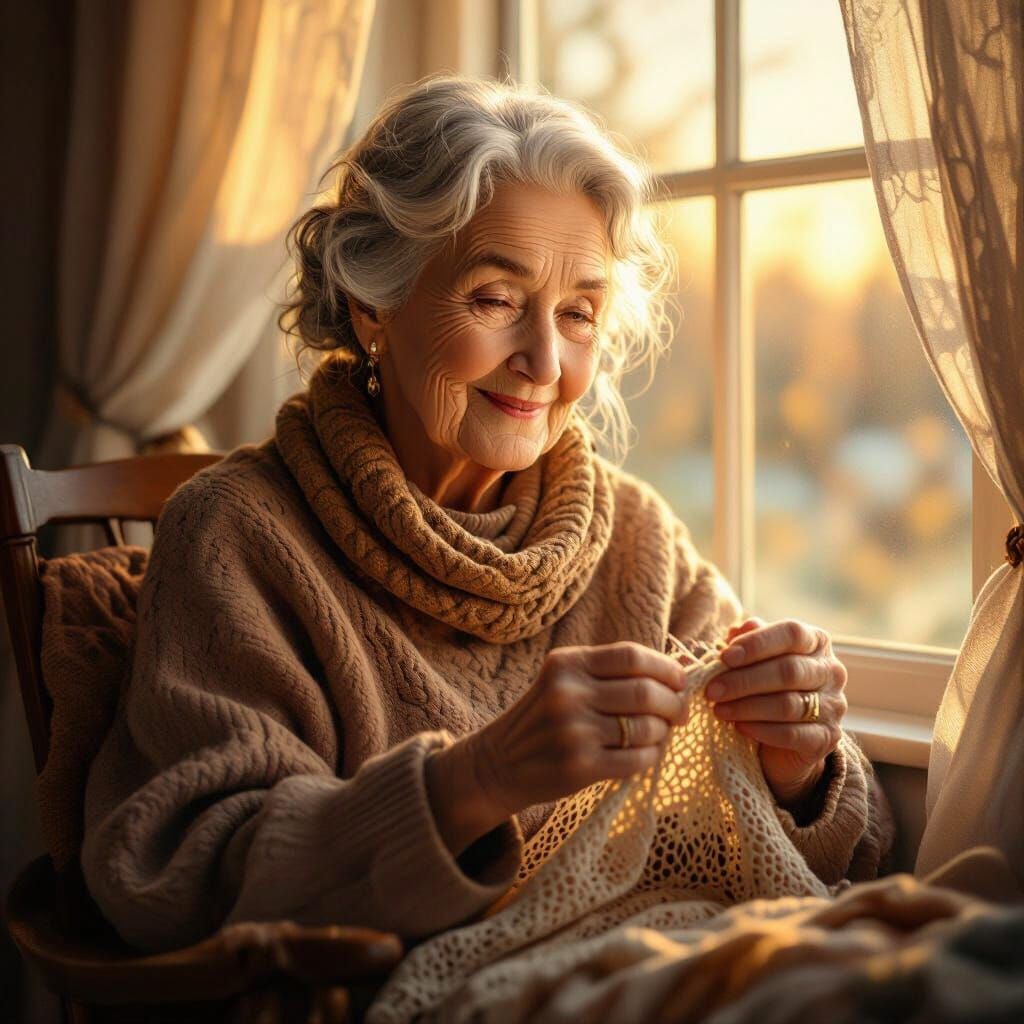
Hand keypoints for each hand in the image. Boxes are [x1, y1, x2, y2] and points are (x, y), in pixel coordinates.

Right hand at [466, 641, 691, 820]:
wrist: (499, 763)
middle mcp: (568, 693)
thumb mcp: (564, 681)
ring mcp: (573, 731)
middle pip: (645, 691)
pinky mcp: (579, 766)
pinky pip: (637, 759)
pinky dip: (651, 756)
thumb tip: (676, 672)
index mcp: (567, 663)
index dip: (666, 668)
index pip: (632, 656)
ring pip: (646, 727)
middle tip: (680, 712)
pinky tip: (646, 754)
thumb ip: (608, 672)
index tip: (680, 681)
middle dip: (674, 703)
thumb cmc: (544, 719)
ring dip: (663, 732)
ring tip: (660, 734)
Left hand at [707, 616, 847, 808]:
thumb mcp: (755, 659)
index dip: (757, 643)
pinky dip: (761, 730)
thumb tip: (738, 630)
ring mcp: (834, 706)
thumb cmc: (766, 686)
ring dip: (747, 707)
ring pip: (789, 704)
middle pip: (789, 671)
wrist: (785, 738)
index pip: (792, 633)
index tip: (725, 657)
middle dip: (744, 681)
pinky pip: (793, 734)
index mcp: (816, 641)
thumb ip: (748, 641)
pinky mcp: (828, 737)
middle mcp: (831, 671)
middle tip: (712, 690)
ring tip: (719, 710)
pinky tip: (739, 727)